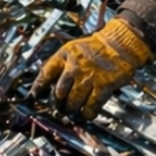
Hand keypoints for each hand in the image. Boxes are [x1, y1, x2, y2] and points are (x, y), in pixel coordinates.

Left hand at [32, 17, 151, 119]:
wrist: (121, 43)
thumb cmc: (98, 47)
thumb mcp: (74, 48)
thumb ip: (62, 63)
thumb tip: (49, 82)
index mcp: (66, 54)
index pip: (46, 73)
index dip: (38, 87)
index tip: (34, 96)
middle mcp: (75, 66)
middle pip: (58, 92)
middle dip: (58, 103)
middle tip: (59, 107)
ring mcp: (89, 77)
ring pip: (73, 102)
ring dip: (72, 109)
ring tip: (72, 110)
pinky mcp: (103, 86)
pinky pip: (91, 106)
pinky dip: (88, 112)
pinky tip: (87, 112)